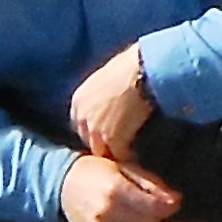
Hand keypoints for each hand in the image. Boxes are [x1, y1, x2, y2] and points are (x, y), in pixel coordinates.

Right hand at [59, 154, 179, 221]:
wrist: (65, 185)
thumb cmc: (99, 170)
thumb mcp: (126, 168)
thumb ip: (151, 184)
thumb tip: (176, 201)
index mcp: (114, 190)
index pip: (152, 207)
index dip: (167, 205)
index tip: (175, 199)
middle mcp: (105, 212)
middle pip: (146, 221)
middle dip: (156, 213)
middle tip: (155, 202)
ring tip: (140, 208)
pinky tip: (129, 218)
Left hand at [69, 43, 157, 160]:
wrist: (142, 71)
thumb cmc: (131, 66)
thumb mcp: (106, 77)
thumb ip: (101, 93)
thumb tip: (110, 100)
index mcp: (78, 101)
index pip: (81, 125)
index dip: (97, 129)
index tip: (111, 130)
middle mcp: (82, 118)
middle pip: (89, 141)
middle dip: (103, 142)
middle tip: (121, 141)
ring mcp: (95, 131)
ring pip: (103, 151)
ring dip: (116, 151)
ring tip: (131, 150)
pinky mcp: (112, 140)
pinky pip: (120, 155)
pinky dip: (130, 155)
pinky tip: (139, 151)